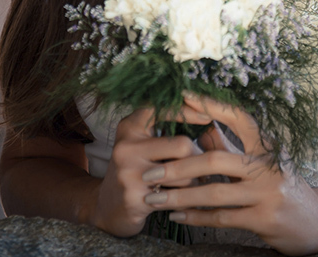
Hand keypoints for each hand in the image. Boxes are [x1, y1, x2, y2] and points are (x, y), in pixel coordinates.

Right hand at [87, 106, 205, 236]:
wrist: (108, 208)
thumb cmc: (137, 170)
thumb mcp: (144, 143)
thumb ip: (167, 128)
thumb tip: (210, 116)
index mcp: (130, 127)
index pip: (163, 109)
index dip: (188, 111)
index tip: (207, 117)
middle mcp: (126, 147)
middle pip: (183, 146)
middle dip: (197, 158)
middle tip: (198, 166)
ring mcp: (128, 173)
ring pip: (184, 174)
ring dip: (192, 182)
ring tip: (184, 185)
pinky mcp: (133, 198)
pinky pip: (176, 197)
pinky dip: (183, 198)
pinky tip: (176, 199)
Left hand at [141, 94, 317, 254]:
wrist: (317, 223)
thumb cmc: (285, 188)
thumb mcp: (264, 164)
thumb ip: (233, 148)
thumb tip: (201, 130)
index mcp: (268, 146)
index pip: (239, 118)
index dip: (212, 106)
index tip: (184, 96)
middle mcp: (270, 166)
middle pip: (216, 160)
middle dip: (178, 166)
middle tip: (150, 172)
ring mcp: (268, 193)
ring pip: (214, 193)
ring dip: (179, 197)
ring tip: (153, 199)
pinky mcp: (264, 219)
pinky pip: (221, 218)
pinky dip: (195, 217)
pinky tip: (177, 216)